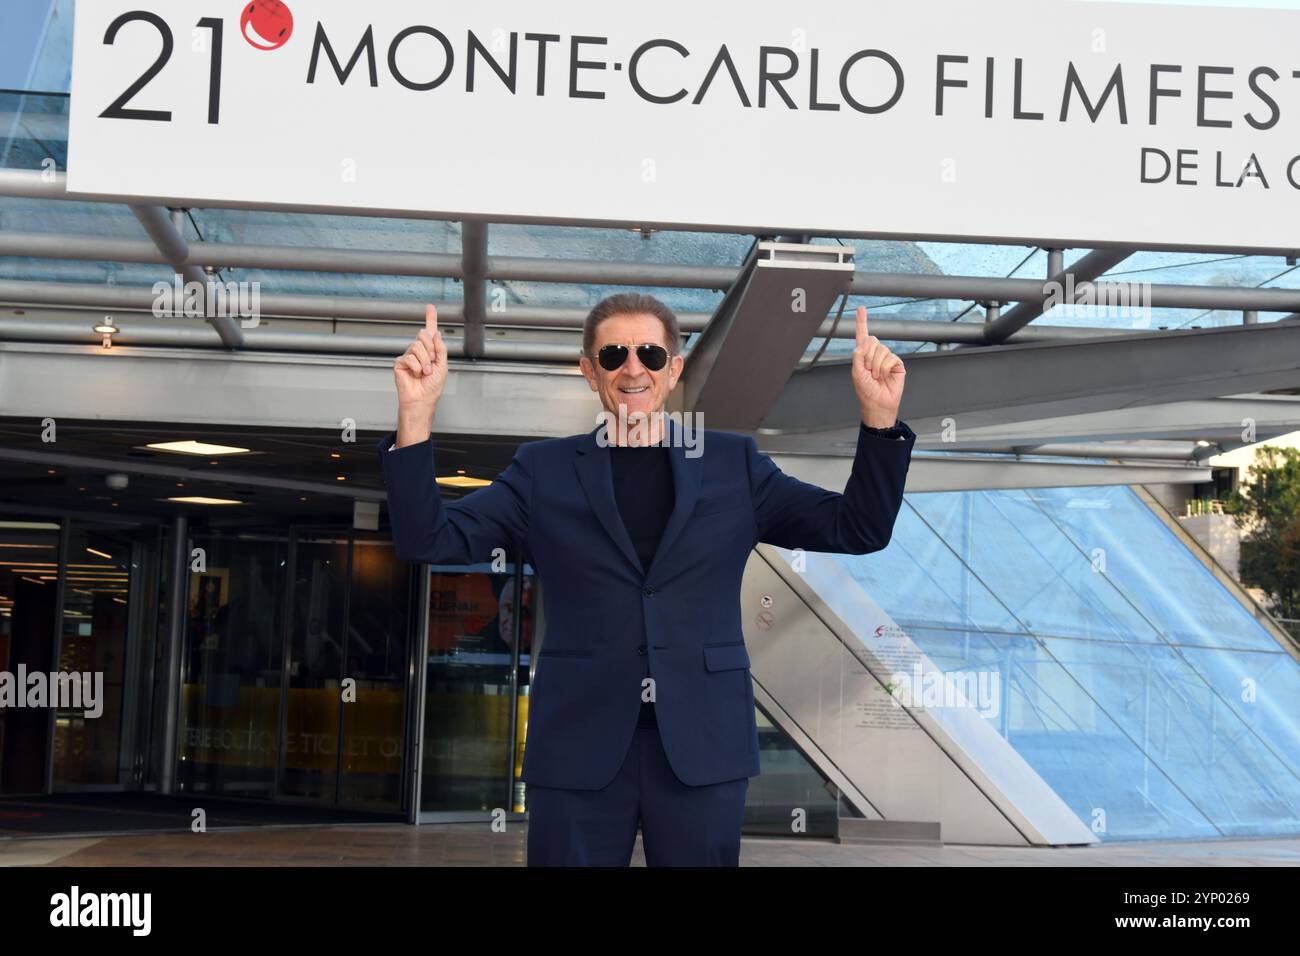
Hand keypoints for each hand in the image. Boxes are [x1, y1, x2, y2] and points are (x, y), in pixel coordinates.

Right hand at [393, 305, 447, 440]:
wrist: (422, 400)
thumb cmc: (432, 387)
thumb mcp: (443, 366)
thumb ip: (440, 349)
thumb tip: (436, 333)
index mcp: (430, 351)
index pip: (430, 332)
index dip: (430, 318)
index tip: (430, 307)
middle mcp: (419, 351)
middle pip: (423, 335)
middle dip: (430, 349)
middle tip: (432, 363)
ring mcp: (409, 356)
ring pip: (417, 346)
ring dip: (424, 361)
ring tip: (425, 373)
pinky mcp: (400, 363)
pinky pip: (409, 357)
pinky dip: (416, 367)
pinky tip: (416, 375)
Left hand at [851, 306, 904, 427]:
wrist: (879, 403)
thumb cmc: (866, 390)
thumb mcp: (856, 372)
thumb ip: (858, 354)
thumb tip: (866, 339)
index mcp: (863, 355)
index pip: (862, 335)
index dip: (861, 321)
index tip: (861, 308)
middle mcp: (875, 354)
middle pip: (872, 340)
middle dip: (868, 356)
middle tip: (869, 371)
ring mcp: (886, 358)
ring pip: (881, 350)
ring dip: (876, 366)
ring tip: (876, 377)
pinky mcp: (897, 363)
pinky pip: (891, 358)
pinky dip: (885, 368)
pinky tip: (885, 376)